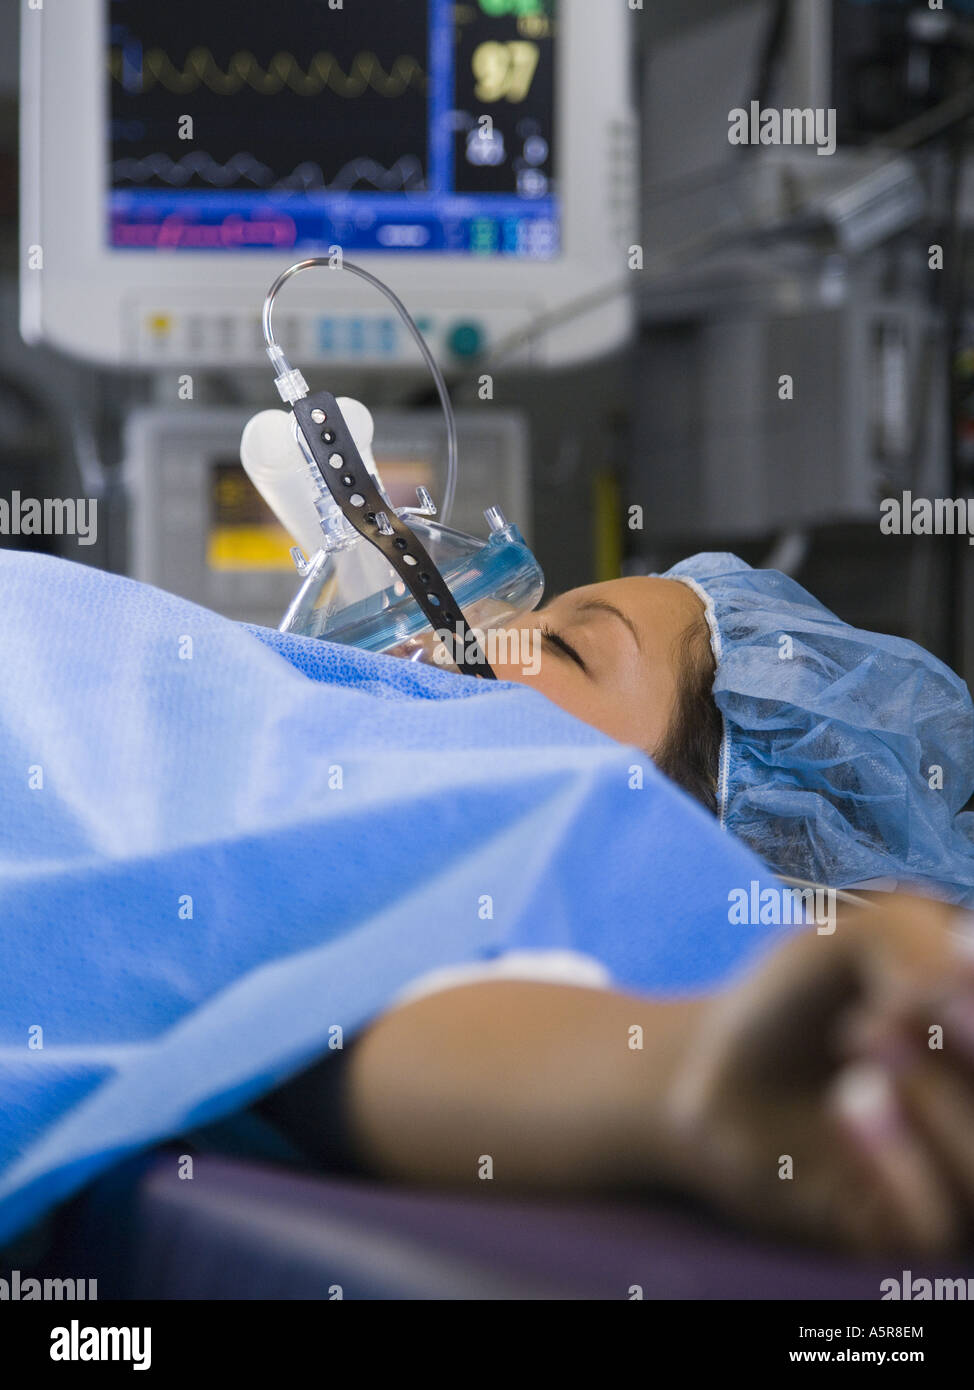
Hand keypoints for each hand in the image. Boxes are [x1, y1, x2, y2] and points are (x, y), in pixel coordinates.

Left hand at [655, 893, 973, 1253]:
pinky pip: (936, 1223)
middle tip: (921, 1000)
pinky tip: (850, 1102)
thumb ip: (909, 943)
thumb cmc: (796, 999)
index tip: (954, 956)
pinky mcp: (901, 1233)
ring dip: (939, 1095)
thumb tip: (950, 990)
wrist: (714, 1064)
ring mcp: (954, 1179)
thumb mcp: (848, 942)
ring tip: (862, 1030)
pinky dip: (897, 1159)